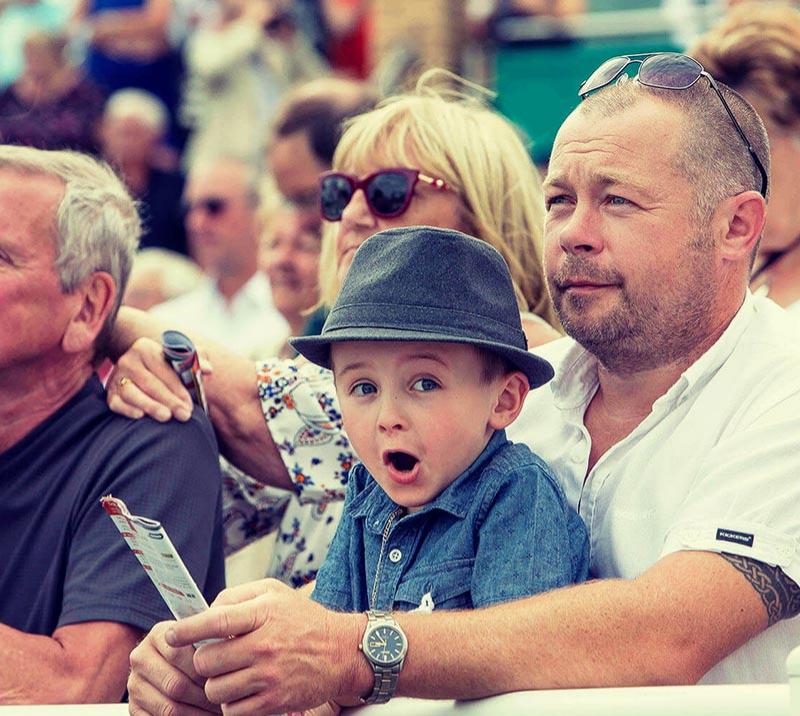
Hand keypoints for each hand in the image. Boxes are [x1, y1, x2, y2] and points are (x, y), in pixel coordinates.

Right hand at [106, 337, 209, 421]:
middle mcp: (128, 360)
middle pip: (150, 383)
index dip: (179, 388)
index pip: (164, 370)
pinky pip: (116, 403)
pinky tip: (140, 416)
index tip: (191, 404)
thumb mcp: (181, 358)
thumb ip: (196, 360)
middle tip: (184, 415)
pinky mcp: (110, 393)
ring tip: (166, 417)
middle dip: (169, 400)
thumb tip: (208, 369)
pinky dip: (127, 409)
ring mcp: (116, 377)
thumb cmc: (168, 367)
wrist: (143, 371)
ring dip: (150, 406)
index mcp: (145, 348)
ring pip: (132, 393)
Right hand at [128, 621, 220, 714]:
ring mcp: (134, 685)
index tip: (224, 675)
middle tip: (225, 699)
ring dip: (197, 713)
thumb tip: (229, 649)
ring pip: (169, 708)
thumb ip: (213, 640)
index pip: (179, 653)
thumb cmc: (201, 650)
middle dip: (204, 695)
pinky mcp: (134, 709)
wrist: (176, 666)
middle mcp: (140, 657)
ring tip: (217, 711)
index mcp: (158, 634)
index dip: (205, 669)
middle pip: (175, 684)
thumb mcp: (205, 637)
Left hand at [165, 580, 365, 713]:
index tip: (171, 635)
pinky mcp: (274, 701)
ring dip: (216, 684)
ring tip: (229, 675)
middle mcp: (264, 645)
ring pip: (215, 690)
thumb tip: (206, 611)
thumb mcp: (274, 593)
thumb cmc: (303, 619)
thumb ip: (237, 597)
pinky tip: (242, 690)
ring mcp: (268, 676)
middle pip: (207, 661)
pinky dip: (232, 704)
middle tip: (214, 657)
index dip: (186, 629)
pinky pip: (232, 711)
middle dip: (204, 661)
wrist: (341, 651)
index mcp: (262, 613)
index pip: (213, 621)